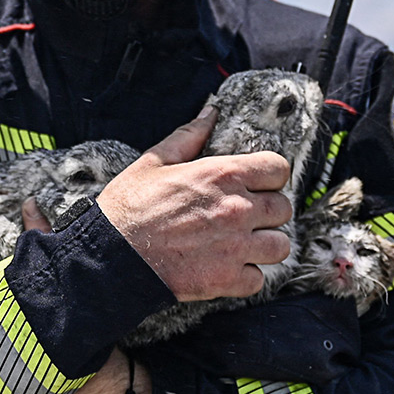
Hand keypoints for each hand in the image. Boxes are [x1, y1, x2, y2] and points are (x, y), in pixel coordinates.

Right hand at [97, 106, 292, 300]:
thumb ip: (189, 136)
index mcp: (223, 175)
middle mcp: (237, 209)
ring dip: (264, 245)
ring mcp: (235, 247)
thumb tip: (210, 113)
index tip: (257, 183)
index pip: (278, 169)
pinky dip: (246, 276)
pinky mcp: (227, 280)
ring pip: (280, 246)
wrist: (110, 256)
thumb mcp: (154, 161)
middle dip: (268, 211)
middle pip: (283, 208)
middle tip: (245, 215)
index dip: (269, 175)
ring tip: (242, 243)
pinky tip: (227, 267)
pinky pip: (259, 278)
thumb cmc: (128, 206)